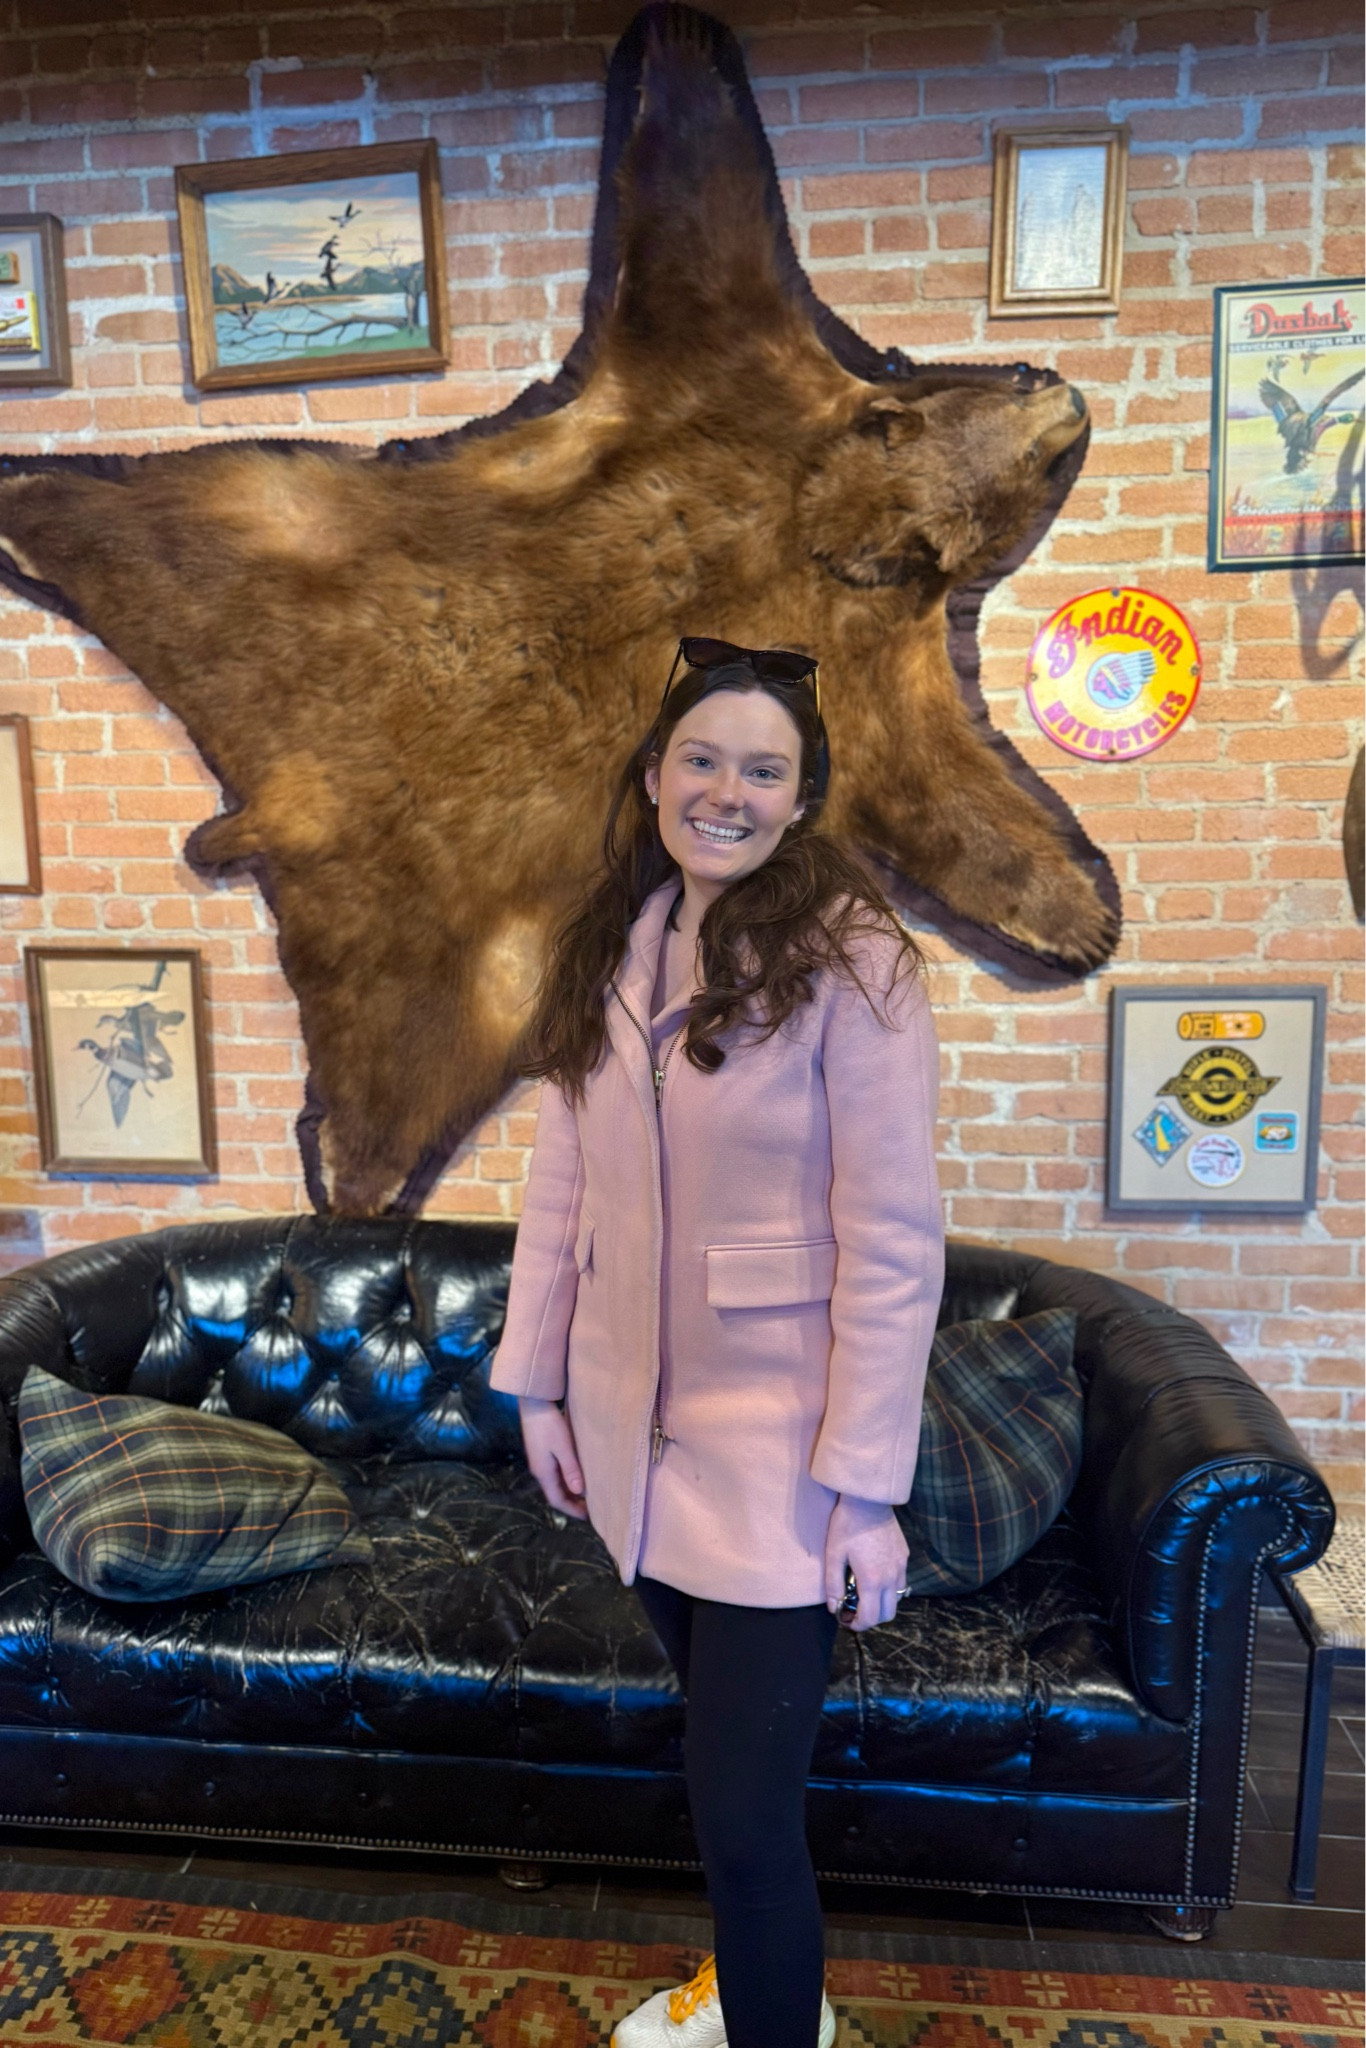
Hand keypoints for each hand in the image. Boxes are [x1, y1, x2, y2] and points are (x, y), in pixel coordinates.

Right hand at [518, 1397, 588, 1518]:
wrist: (534, 1403)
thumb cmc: (549, 1424)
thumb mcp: (563, 1447)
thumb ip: (571, 1469)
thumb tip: (579, 1492)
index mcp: (543, 1472)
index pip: (556, 1499)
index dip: (571, 1509)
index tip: (587, 1516)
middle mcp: (539, 1470)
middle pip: (555, 1493)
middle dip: (571, 1503)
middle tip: (589, 1508)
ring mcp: (539, 1461)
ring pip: (555, 1483)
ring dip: (569, 1491)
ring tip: (585, 1495)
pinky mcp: (541, 1452)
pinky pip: (555, 1474)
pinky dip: (566, 1480)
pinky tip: (576, 1476)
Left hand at [824, 1494, 907, 1631]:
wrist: (868, 1500)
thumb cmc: (847, 1526)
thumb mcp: (834, 1555)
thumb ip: (834, 1584)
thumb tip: (834, 1607)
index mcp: (872, 1579)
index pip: (870, 1617)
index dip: (858, 1625)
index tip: (847, 1620)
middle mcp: (891, 1576)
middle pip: (888, 1614)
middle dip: (872, 1618)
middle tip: (856, 1609)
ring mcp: (900, 1566)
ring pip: (896, 1599)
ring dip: (882, 1603)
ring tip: (865, 1592)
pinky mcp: (904, 1556)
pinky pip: (900, 1582)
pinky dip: (889, 1588)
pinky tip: (875, 1576)